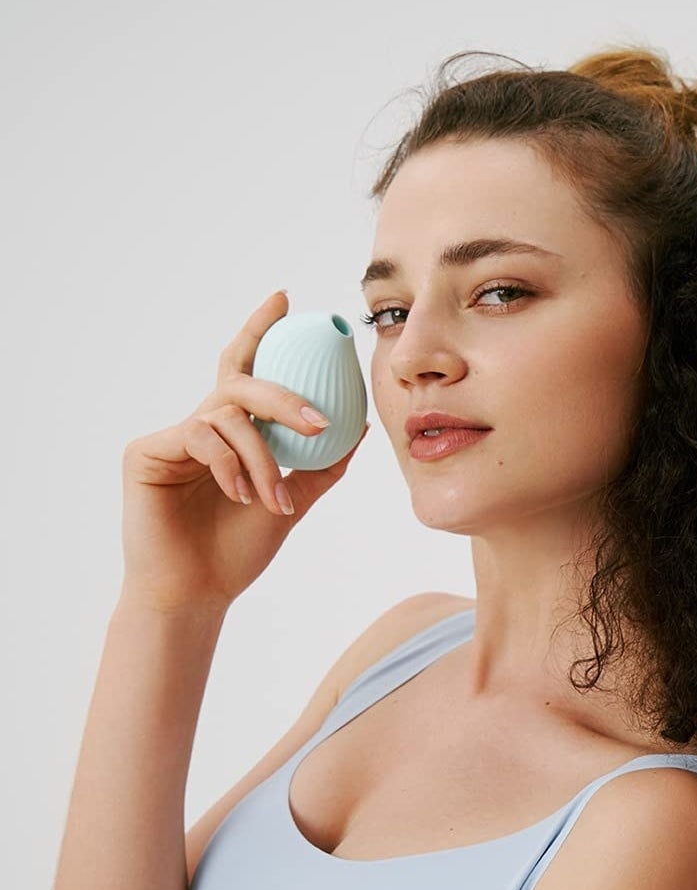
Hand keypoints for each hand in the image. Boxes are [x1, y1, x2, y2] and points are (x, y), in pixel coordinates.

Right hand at [119, 290, 369, 612]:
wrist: (197, 591)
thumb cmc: (237, 550)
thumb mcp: (294, 500)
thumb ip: (321, 464)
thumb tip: (358, 428)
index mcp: (233, 430)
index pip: (247, 368)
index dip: (261, 329)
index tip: (284, 298)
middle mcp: (201, 424)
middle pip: (243, 380)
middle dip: (285, 397)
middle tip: (317, 423)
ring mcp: (172, 435)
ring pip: (229, 414)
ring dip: (263, 458)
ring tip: (274, 499)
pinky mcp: (145, 451)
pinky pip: (201, 435)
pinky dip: (231, 464)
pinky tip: (241, 495)